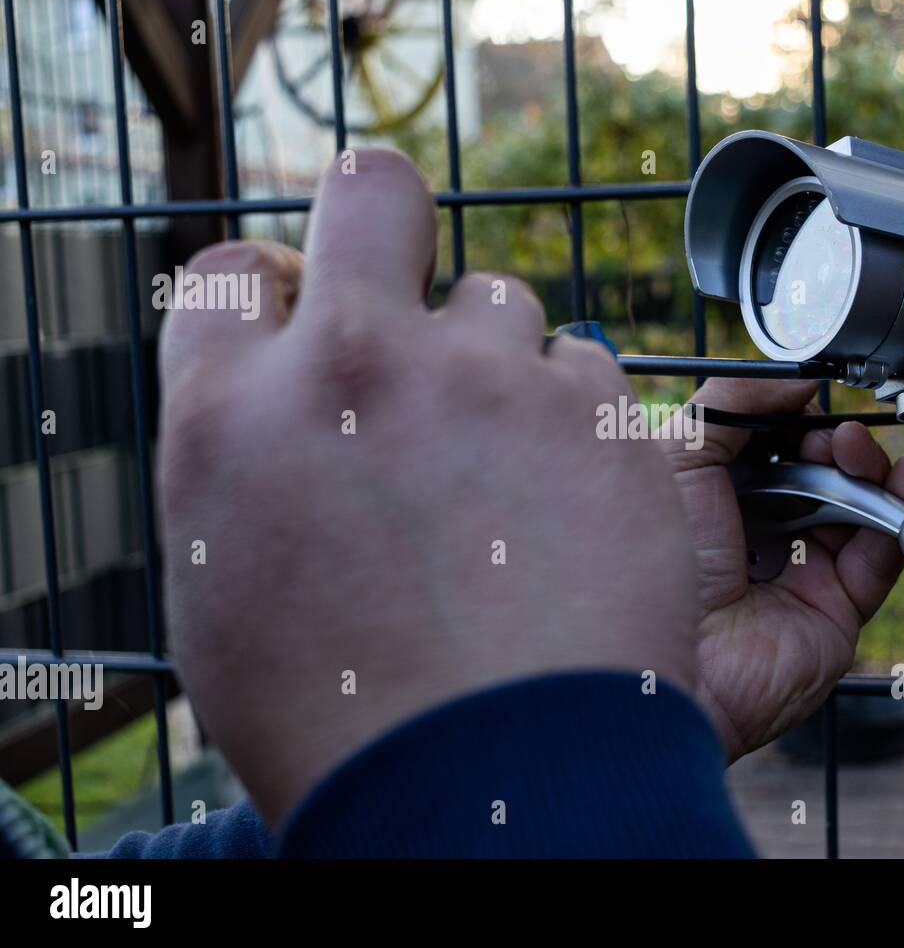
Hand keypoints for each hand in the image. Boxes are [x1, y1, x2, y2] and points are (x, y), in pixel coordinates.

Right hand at [158, 149, 698, 826]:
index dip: (264, 290)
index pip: (223, 272)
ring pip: (501, 303)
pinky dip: (579, 420)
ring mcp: (489, 381)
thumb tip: (271, 405)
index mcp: (231, 413)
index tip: (298, 313)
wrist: (491, 789)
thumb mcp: (228, 591)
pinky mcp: (601, 418)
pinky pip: (588, 372)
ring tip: (508, 473)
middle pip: (371, 194)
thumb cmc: (345, 719)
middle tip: (400, 265)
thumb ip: (247, 464)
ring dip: (498, 363)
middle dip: (381, 211)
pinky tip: (573, 504)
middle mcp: (358, 367)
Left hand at [660, 379, 903, 761]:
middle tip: (834, 438)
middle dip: (837, 444)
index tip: (809, 401)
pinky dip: (901, 517)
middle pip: (821, 473)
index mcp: (715, 497)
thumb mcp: (679, 454)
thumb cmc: (657, 562)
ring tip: (861, 455)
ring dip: (873, 471)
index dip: (796, 420)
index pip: (773, 444)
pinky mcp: (836, 609)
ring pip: (859, 508)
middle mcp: (759, 533)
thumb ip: (732, 405)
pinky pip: (882, 556)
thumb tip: (792, 383)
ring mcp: (800, 571)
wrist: (669, 657)